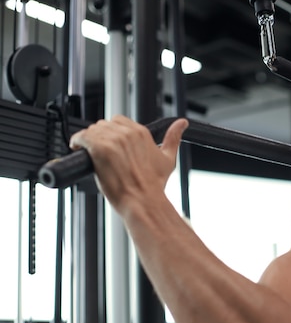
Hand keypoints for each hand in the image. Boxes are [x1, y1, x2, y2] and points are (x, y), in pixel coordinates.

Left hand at [69, 115, 188, 211]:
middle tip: (100, 153)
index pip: (119, 121)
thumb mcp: (168, 158)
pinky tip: (80, 151)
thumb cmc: (154, 184)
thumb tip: (181, 124)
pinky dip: (77, 143)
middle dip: (100, 137)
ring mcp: (112, 140)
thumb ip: (174, 137)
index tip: (111, 146)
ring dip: (88, 141)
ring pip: (92, 130)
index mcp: (141, 132)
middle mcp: (127, 133)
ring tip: (90, 154)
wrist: (143, 201)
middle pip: (104, 125)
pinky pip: (81, 137)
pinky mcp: (99, 148)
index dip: (113, 134)